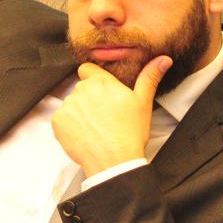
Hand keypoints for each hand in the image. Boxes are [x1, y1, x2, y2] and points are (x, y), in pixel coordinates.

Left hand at [52, 55, 171, 176]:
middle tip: (104, 116)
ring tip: (95, 128)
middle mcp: (81, 90)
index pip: (87, 69)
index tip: (101, 92)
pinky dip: (69, 127)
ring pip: (71, 105)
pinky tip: (84, 135)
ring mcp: (68, 107)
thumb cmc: (130, 134)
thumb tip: (163, 59)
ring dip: (79, 113)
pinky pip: (61, 120)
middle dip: (90, 99)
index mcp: (101, 82)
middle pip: (81, 89)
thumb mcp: (143, 103)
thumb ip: (149, 77)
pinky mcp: (58, 123)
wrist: (114, 162)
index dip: (94, 79)